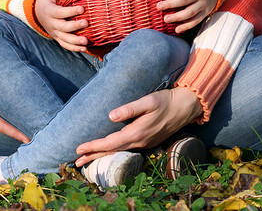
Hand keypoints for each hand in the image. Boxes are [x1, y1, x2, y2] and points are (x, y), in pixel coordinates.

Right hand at [35, 0, 88, 51]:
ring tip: (86, 41)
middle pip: (63, 27)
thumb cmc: (46, 0)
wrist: (37, 14)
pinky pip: (65, 45)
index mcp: (49, 11)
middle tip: (86, 22)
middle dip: (74, 26)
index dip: (70, 11)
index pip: (60, 13)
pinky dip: (74, 48)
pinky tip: (85, 48)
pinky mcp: (58, 38)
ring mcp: (55, 33)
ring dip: (75, 41)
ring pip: (64, 39)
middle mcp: (52, 24)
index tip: (82, 8)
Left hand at [74, 86, 202, 165]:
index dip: (93, 146)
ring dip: (101, 155)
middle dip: (93, 156)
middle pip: (111, 152)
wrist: (186, 107)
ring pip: (118, 152)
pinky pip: (125, 150)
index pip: (110, 143)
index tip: (78, 148)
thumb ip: (130, 109)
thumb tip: (111, 115)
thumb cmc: (167, 100)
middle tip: (75, 161)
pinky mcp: (146, 141)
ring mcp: (144, 143)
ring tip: (86, 159)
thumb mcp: (149, 101)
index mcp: (137, 132)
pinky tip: (107, 152)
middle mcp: (139, 141)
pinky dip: (112, 152)